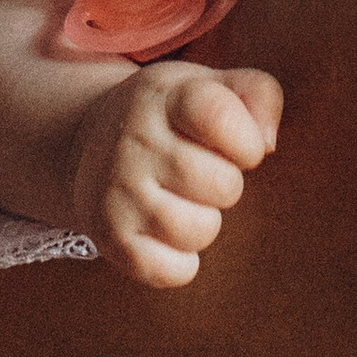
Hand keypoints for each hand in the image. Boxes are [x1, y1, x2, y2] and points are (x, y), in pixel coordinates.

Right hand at [69, 60, 281, 286]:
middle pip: (223, 185)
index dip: (247, 140)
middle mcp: (134, 142)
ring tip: (181, 199)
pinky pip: (174, 271)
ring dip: (205, 221)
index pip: (219, 116)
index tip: (238, 145)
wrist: (89, 140)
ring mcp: (118, 192)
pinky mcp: (110, 238)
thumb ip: (259, 95)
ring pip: (201, 231)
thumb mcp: (210, 85)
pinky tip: (166, 233)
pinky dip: (181, 261)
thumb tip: (267, 144)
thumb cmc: (171, 116)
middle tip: (201, 171)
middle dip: (226, 183)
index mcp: (164, 97)